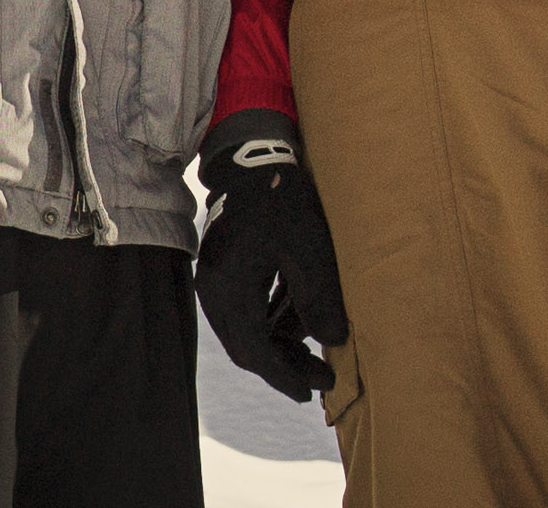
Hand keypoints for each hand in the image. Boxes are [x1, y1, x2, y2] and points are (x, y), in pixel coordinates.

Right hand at [195, 110, 349, 402]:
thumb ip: (319, 299)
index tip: (315, 390)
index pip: (256, 350)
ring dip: (277, 342)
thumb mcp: (309, 249)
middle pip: (246, 345)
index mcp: (230, 286)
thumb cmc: (282, 199)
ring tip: (313, 348)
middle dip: (283, 364)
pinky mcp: (221, 267)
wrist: (253, 157)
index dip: (286, 375)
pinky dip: (268, 319)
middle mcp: (214, 288)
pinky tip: (297, 318)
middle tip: (318, 377)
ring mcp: (214, 277)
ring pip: (244, 329)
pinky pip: (243, 308)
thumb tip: (334, 342)